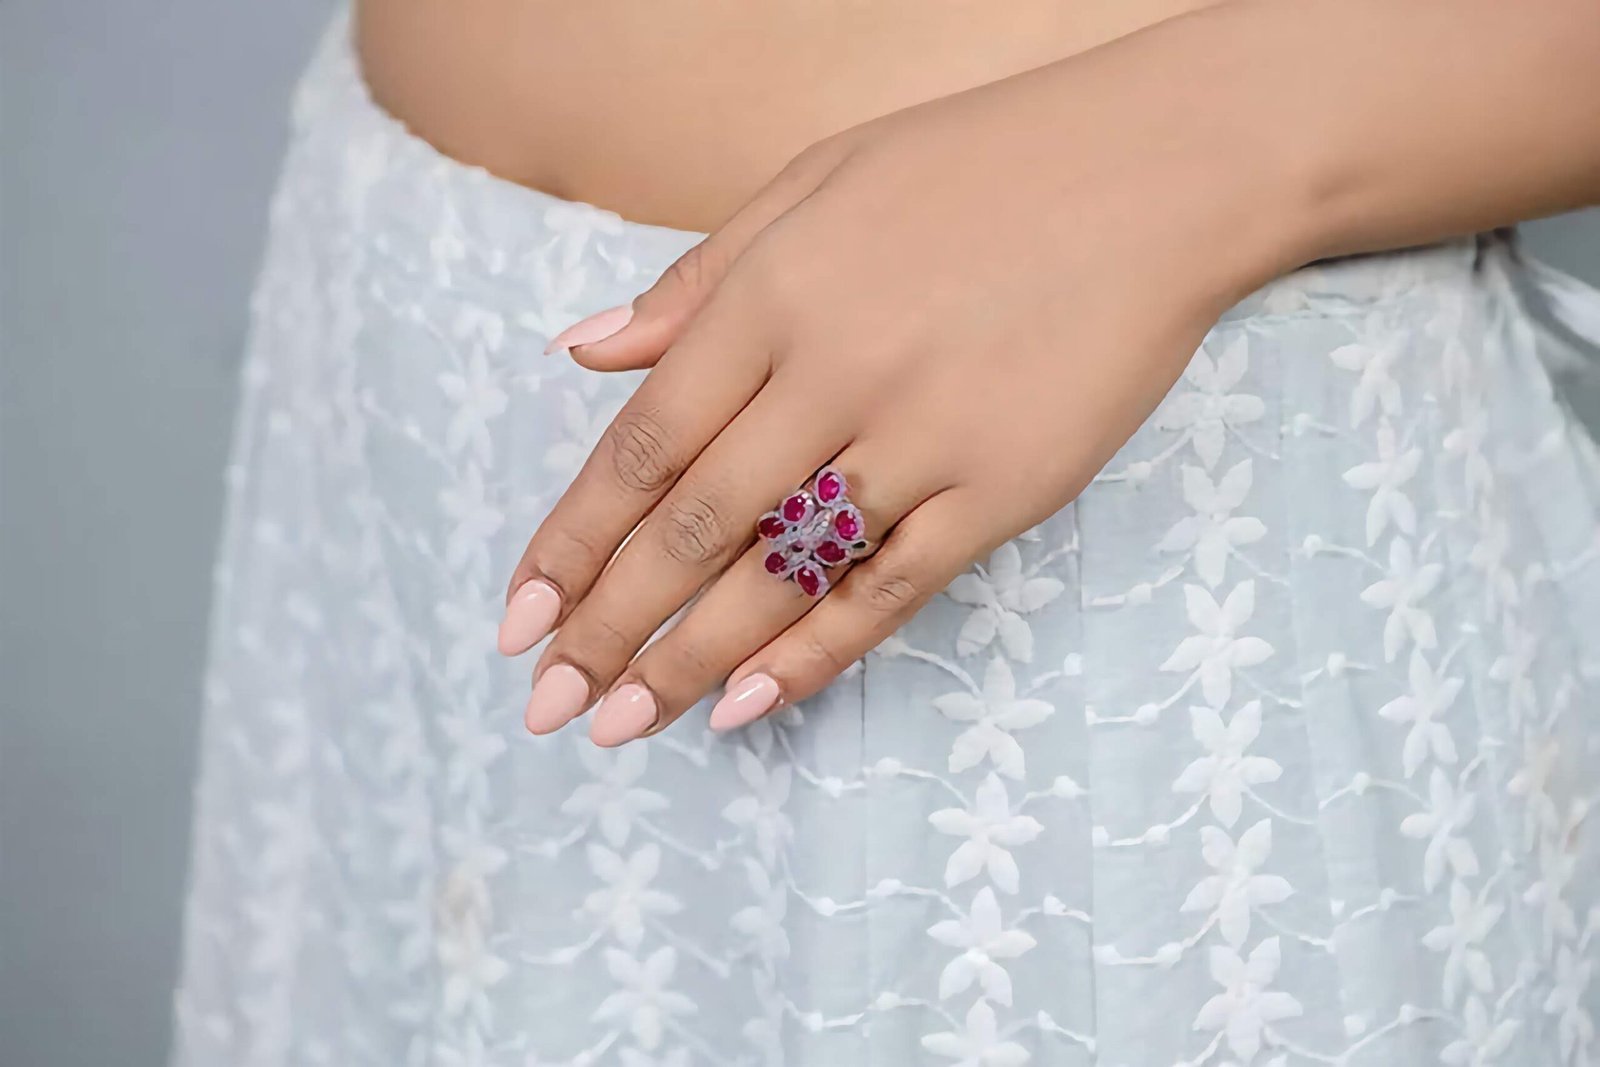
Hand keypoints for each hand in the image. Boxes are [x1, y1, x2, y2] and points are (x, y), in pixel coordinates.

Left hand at [498, 36, 1299, 744]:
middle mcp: (831, 373)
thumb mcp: (814, 183)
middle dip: (608, 626)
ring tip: (624, 724)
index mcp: (770, 295)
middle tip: (549, 704)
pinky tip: (747, 705)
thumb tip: (583, 349)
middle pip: (692, 527)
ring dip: (689, 660)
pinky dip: (813, 655)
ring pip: (779, 576)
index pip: (641, 446)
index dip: (572, 542)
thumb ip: (695, 280)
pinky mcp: (1004, 490)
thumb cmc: (978, 166)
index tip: (520, 618)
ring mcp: (922, 439)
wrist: (1159, 172)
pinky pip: (889, 592)